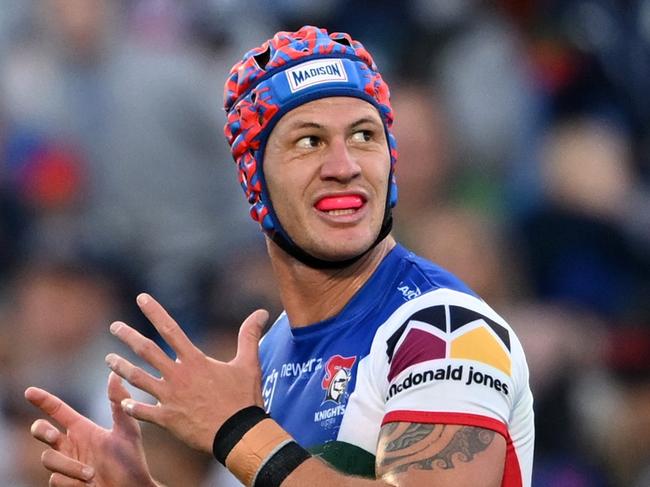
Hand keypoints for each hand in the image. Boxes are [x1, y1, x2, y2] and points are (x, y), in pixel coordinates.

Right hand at [25, 372, 156, 486]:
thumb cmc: (131, 459)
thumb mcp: (127, 430)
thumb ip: (120, 404)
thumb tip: (114, 375)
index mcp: (82, 429)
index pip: (58, 411)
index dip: (43, 400)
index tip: (29, 391)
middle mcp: (70, 444)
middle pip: (40, 431)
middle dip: (41, 431)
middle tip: (54, 435)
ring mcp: (65, 464)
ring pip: (48, 459)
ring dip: (70, 466)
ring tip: (92, 474)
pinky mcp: (65, 482)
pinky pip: (55, 479)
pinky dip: (72, 481)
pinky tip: (89, 485)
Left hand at [105, 293, 268, 452]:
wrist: (238, 433)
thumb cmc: (244, 398)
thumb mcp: (249, 363)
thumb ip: (250, 336)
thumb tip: (262, 312)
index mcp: (194, 361)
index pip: (170, 329)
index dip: (155, 312)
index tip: (141, 298)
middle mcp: (178, 376)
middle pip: (147, 351)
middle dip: (128, 336)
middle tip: (114, 327)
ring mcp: (170, 398)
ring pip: (139, 379)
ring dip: (122, 368)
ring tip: (109, 360)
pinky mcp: (168, 420)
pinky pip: (144, 413)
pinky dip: (132, 407)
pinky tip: (122, 403)